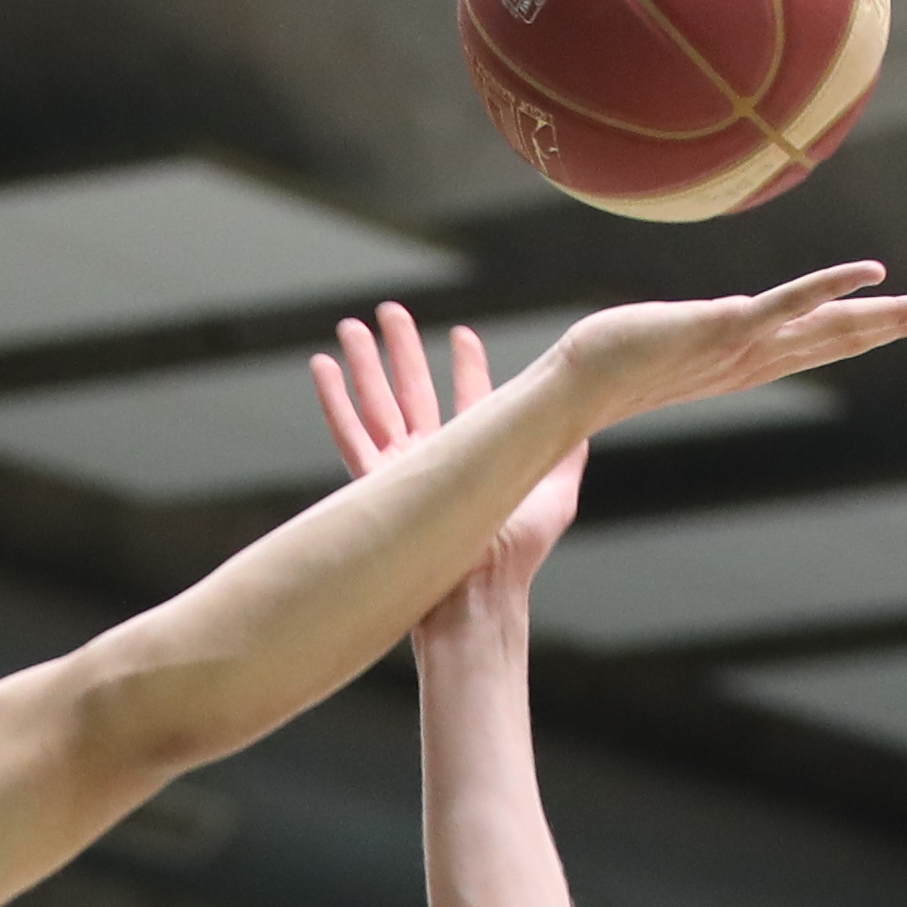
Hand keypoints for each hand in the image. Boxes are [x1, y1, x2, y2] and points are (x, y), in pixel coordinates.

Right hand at [312, 307, 582, 631]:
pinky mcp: (378, 489)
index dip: (468, 366)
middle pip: (415, 392)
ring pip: (379, 406)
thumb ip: (566, 451)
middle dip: (403, 350)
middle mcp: (437, 461)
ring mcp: (404, 474)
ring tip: (352, 325)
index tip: (462, 335)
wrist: (478, 596)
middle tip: (391, 311)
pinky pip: (350, 436)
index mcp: (476, 456)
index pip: (469, 399)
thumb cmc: (518, 556)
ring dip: (365, 364)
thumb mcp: (556, 493)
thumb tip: (584, 415)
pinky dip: (335, 400)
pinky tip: (322, 366)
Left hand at [549, 260, 906, 428]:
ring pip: (829, 329)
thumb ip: (700, 338)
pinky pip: (785, 306)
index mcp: (751, 363)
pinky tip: (868, 271)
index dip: (869, 329)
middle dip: (899, 323)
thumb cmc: (614, 363)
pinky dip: (827, 288)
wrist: (576, 387)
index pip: (823, 343)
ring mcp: (745, 347)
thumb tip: (707, 329)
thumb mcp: (675, 346)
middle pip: (843, 339)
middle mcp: (757, 361)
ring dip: (886, 314)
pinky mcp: (724, 327)